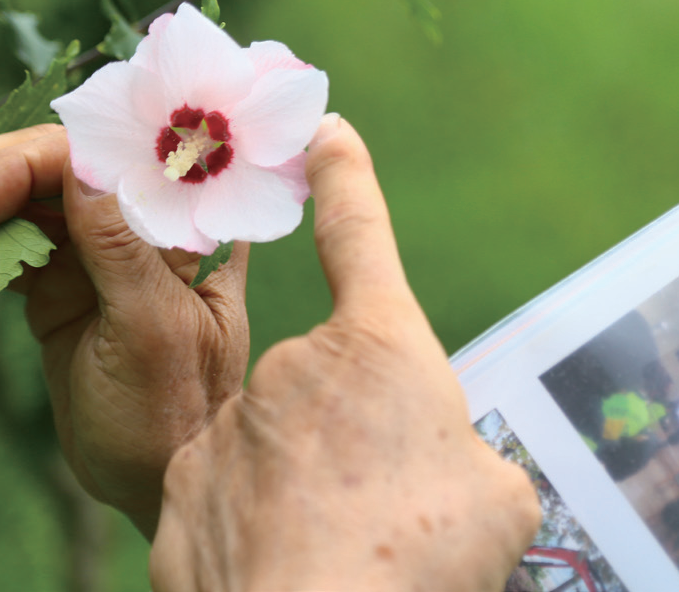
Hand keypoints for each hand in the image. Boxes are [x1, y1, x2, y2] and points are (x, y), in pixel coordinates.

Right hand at [0, 124, 249, 537]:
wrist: (156, 479)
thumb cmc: (177, 412)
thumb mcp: (153, 331)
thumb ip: (121, 250)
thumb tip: (86, 165)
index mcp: (182, 226)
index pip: (105, 157)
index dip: (33, 161)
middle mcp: (139, 227)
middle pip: (54, 168)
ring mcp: (97, 255)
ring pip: (22, 207)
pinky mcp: (62, 288)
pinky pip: (6, 251)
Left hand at [149, 115, 540, 591]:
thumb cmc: (427, 555)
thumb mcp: (496, 496)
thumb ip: (466, 455)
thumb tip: (449, 466)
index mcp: (379, 348)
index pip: (360, 237)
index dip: (347, 180)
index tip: (327, 130)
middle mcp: (295, 369)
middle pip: (329, 384)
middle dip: (353, 434)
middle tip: (386, 503)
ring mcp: (230, 428)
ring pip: (277, 447)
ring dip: (307, 487)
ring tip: (339, 546)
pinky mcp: (182, 489)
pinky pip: (228, 496)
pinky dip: (257, 526)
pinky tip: (287, 565)